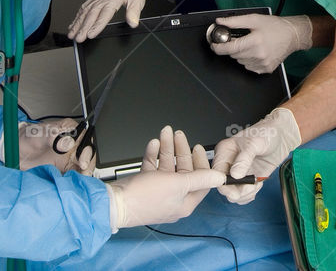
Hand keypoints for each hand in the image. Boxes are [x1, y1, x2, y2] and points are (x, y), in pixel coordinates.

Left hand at [0, 119, 95, 174]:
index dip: (87, 150)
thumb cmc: (27, 138)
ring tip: (79, 180)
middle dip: (88, 163)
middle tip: (83, 172)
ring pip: (84, 165)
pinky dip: (76, 180)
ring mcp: (70, 157)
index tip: (82, 161)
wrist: (15, 152)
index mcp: (70, 131)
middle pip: (88, 153)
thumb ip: (53, 137)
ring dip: (84, 173)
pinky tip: (73, 183)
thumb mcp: (38, 135)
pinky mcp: (66, 169)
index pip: (86, 138)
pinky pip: (75, 175)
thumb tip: (68, 143)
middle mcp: (73, 144)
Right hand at [68, 0, 146, 41]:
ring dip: (77, 24)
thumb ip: (134, 13)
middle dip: (83, 28)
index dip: (96, 26)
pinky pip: (84, 7)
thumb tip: (133, 23)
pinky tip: (73, 24)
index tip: (90, 34)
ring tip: (72, 34)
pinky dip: (77, 17)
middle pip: (91, 15)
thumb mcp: (138, 0)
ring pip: (84, 12)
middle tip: (78, 38)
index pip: (104, 15)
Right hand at [105, 126, 224, 229]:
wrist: (114, 203)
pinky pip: (153, 167)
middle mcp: (173, 198)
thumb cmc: (145, 198)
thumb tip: (221, 178)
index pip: (201, 181)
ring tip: (164, 133)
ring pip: (167, 166)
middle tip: (178, 135)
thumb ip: (201, 179)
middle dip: (180, 150)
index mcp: (185, 202)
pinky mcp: (145, 185)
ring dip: (166, 148)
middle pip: (183, 170)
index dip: (201, 162)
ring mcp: (159, 191)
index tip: (196, 147)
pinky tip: (153, 144)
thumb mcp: (178, 184)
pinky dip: (154, 155)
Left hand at [209, 14, 312, 73]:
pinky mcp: (266, 69)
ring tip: (252, 44)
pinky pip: (249, 66)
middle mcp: (259, 55)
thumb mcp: (254, 19)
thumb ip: (235, 21)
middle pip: (234, 55)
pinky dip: (249, 60)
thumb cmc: (274, 26)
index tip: (214, 45)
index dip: (218, 47)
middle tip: (241, 39)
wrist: (292, 35)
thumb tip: (220, 22)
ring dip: (241, 54)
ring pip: (240, 61)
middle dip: (233, 47)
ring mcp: (262, 64)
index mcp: (255, 41)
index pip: (230, 48)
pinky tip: (257, 52)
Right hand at [211, 108, 300, 204]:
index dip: (224, 184)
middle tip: (251, 186)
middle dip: (237, 191)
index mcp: (224, 151)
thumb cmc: (267, 134)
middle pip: (223, 186)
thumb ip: (244, 159)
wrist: (281, 137)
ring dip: (246, 193)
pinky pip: (243, 195)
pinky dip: (250, 194)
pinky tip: (258, 184)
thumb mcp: (255, 143)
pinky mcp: (247, 180)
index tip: (236, 190)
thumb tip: (235, 174)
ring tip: (257, 182)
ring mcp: (237, 173)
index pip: (216, 173)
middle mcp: (228, 164)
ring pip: (233, 194)